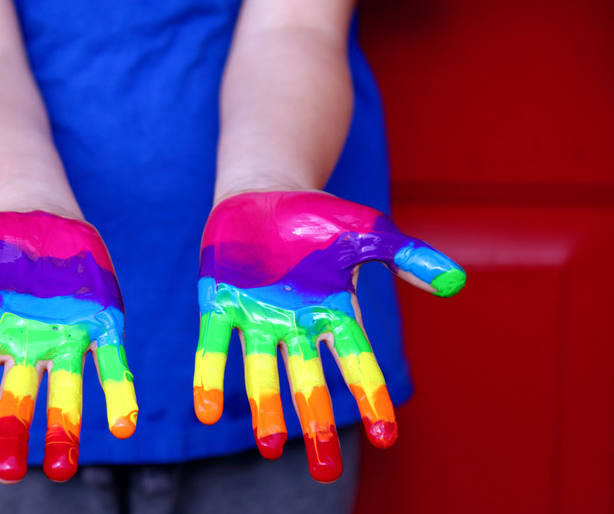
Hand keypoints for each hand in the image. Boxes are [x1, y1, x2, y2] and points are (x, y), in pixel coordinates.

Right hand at [0, 211, 136, 482]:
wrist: (42, 219)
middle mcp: (25, 349)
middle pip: (15, 401)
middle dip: (11, 435)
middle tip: (7, 474)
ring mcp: (64, 341)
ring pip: (64, 395)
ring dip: (64, 430)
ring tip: (63, 470)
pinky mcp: (101, 327)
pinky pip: (110, 365)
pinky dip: (117, 393)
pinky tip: (124, 424)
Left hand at [194, 191, 464, 481]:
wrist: (264, 193)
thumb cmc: (319, 217)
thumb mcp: (368, 231)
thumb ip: (407, 257)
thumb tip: (456, 282)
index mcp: (333, 311)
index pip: (357, 360)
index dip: (371, 396)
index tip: (385, 435)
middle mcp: (295, 324)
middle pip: (308, 381)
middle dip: (315, 421)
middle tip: (324, 469)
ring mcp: (255, 316)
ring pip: (262, 371)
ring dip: (266, 408)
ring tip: (269, 448)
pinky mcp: (218, 303)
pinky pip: (214, 345)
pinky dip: (210, 376)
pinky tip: (207, 411)